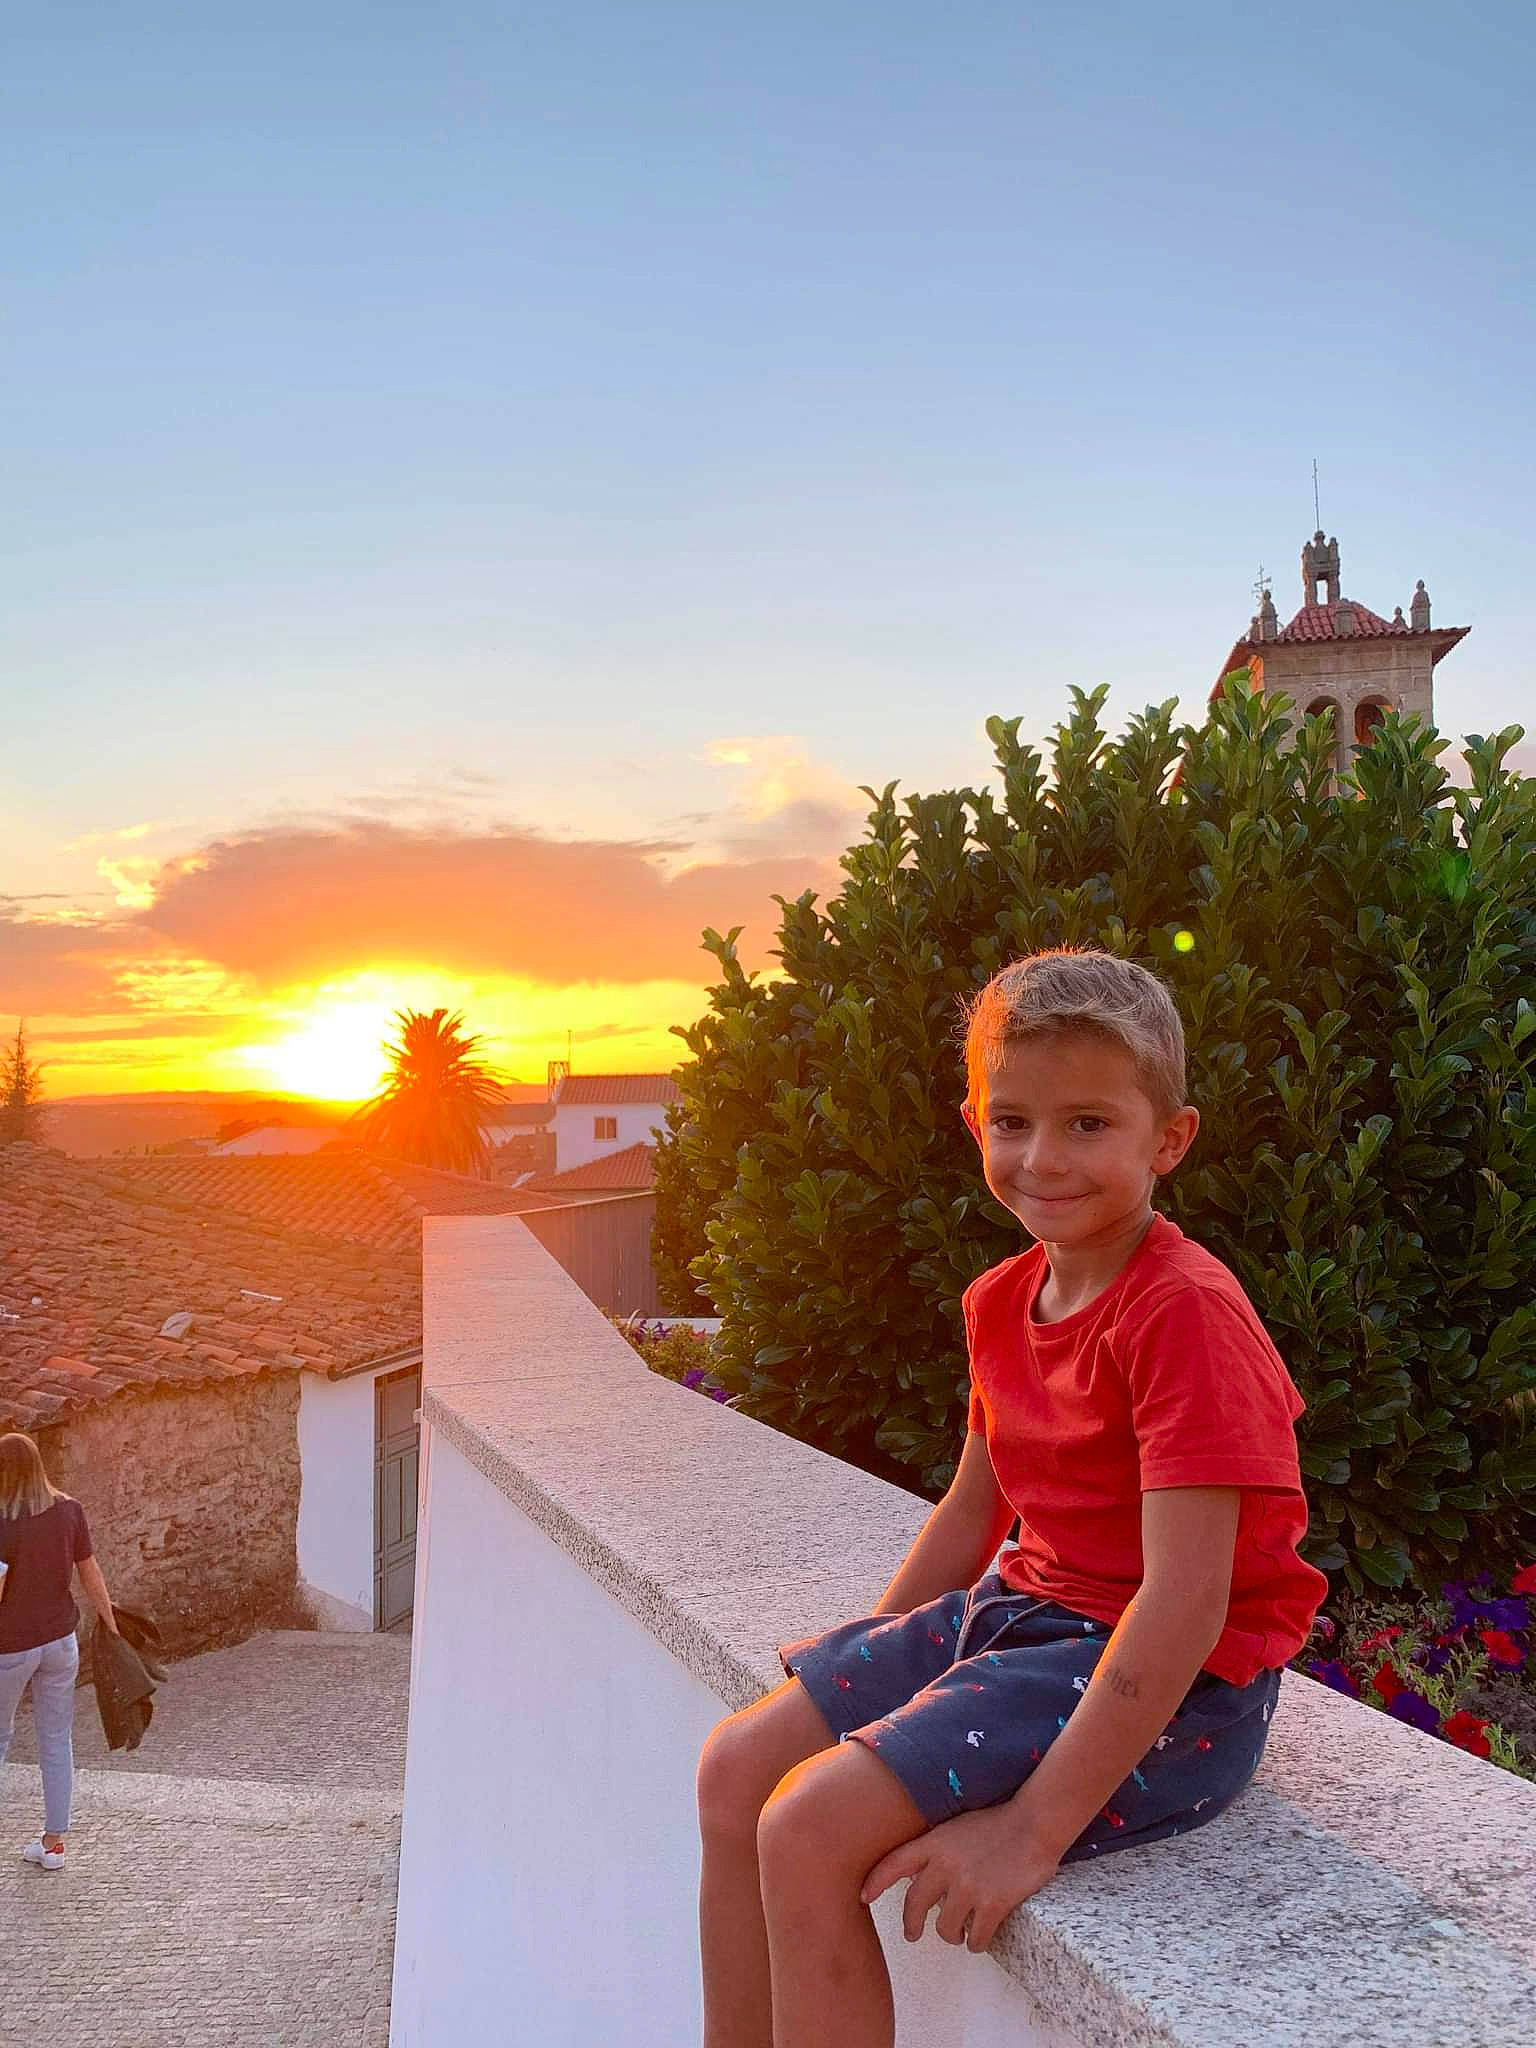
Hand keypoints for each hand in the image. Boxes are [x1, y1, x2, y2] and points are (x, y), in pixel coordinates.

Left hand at [860, 1805, 1063, 1953]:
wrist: (1034, 1822)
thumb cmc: (997, 1822)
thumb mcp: (956, 1826)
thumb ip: (936, 1848)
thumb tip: (920, 1876)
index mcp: (934, 1843)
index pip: (893, 1864)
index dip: (874, 1883)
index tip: (862, 1898)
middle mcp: (945, 1866)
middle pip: (914, 1906)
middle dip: (911, 1926)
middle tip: (913, 1935)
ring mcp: (968, 1887)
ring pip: (944, 1929)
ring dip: (951, 1935)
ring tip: (960, 1933)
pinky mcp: (991, 1905)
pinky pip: (974, 1939)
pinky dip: (975, 1943)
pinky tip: (980, 1937)